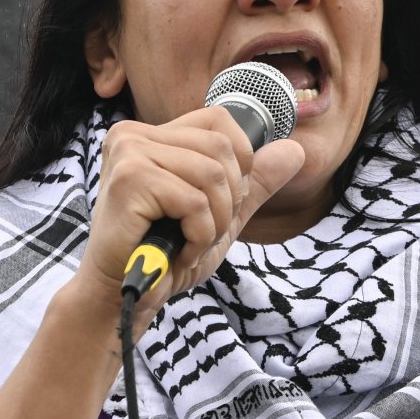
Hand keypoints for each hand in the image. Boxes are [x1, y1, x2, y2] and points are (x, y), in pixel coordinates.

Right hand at [71, 107, 305, 322]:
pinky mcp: (129, 180)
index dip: (239, 162)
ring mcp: (128, 153)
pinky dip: (199, 236)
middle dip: (229, 200)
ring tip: (189, 243)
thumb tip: (296, 149)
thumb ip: (254, 182)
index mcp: (152, 135)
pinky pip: (195, 201)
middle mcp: (134, 134)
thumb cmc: (165, 256)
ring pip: (211, 174)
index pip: (220, 120)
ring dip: (215, 222)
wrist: (123, 298)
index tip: (220, 203)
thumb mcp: (221, 214)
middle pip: (221, 148)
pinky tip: (179, 252)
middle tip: (202, 231)